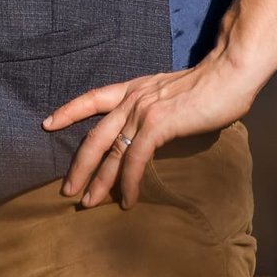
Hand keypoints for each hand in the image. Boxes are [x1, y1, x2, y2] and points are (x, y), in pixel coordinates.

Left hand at [43, 51, 259, 209]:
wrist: (229, 74)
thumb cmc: (210, 87)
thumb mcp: (172, 94)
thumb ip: (156, 110)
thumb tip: (151, 132)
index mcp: (134, 88)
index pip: (92, 98)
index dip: (68, 111)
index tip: (47, 123)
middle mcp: (132, 98)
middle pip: (94, 135)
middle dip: (78, 165)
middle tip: (66, 189)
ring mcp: (143, 111)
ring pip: (110, 151)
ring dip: (98, 181)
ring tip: (88, 202)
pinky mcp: (158, 125)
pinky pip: (134, 159)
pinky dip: (128, 183)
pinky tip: (127, 200)